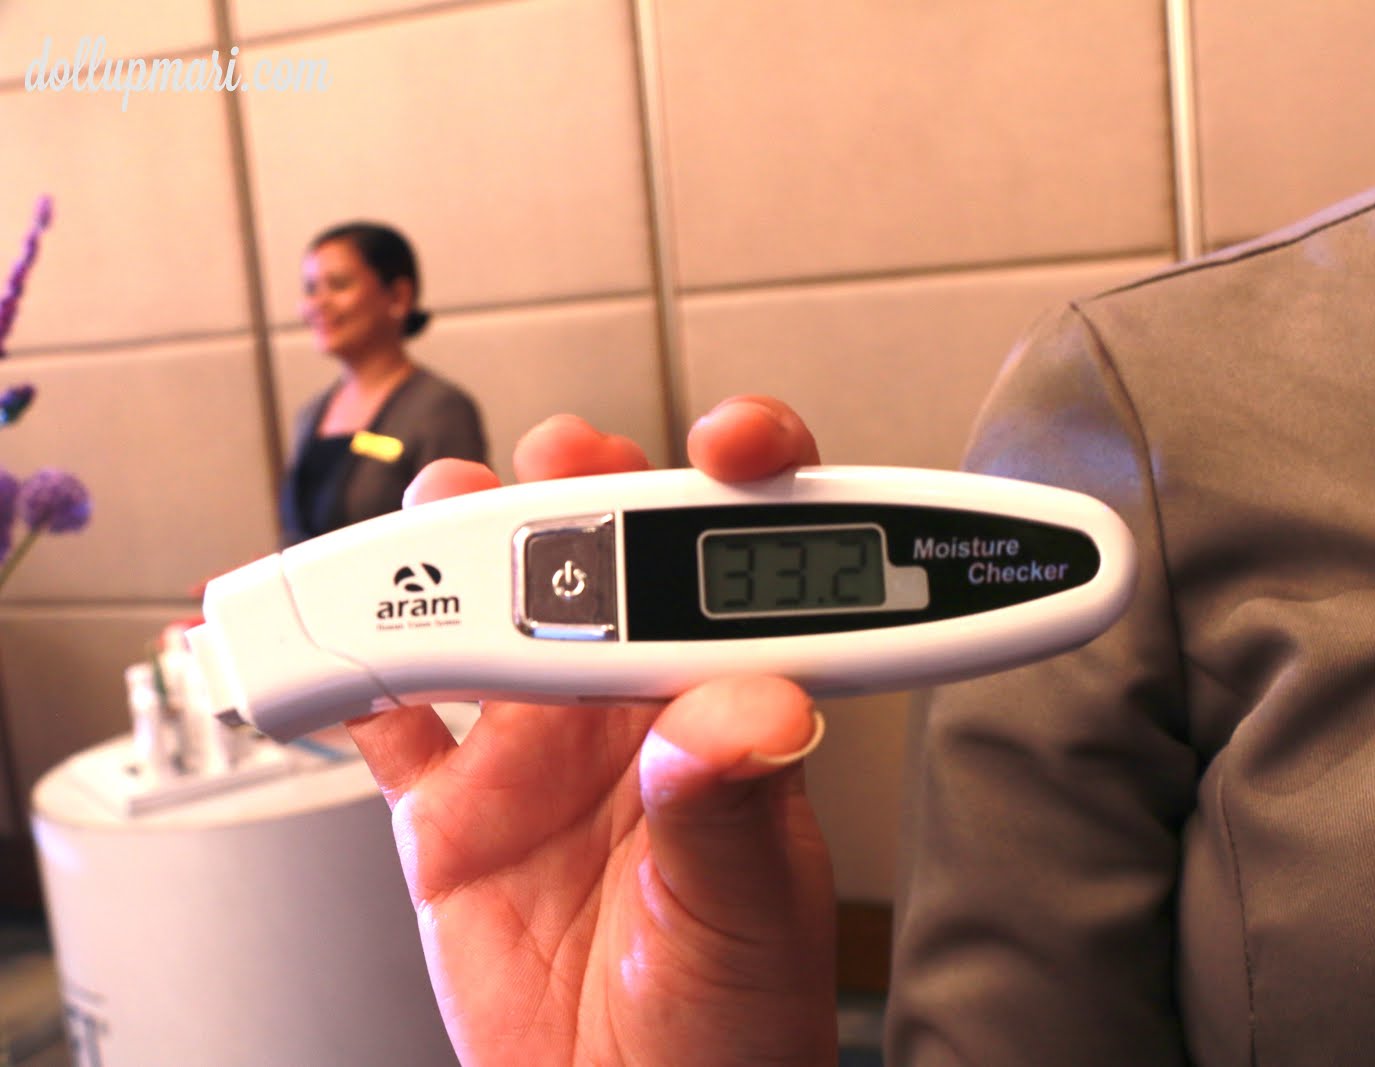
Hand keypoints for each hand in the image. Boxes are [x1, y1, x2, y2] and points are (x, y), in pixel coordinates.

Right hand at [346, 397, 838, 1065]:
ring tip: (420, 542)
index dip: (739, 478)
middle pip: (590, 554)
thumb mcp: (752, 915)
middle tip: (532, 490)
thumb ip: (735, 810)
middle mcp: (629, 707)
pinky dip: (344, 680)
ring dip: (441, 561)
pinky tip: (320, 651)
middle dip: (559, 494)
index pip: (740, 562)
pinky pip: (389, 720)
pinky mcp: (453, 812)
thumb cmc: (736, 1021)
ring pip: (478, 612)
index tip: (728, 442)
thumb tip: (752, 716)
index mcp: (723, 702)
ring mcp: (536, 750)